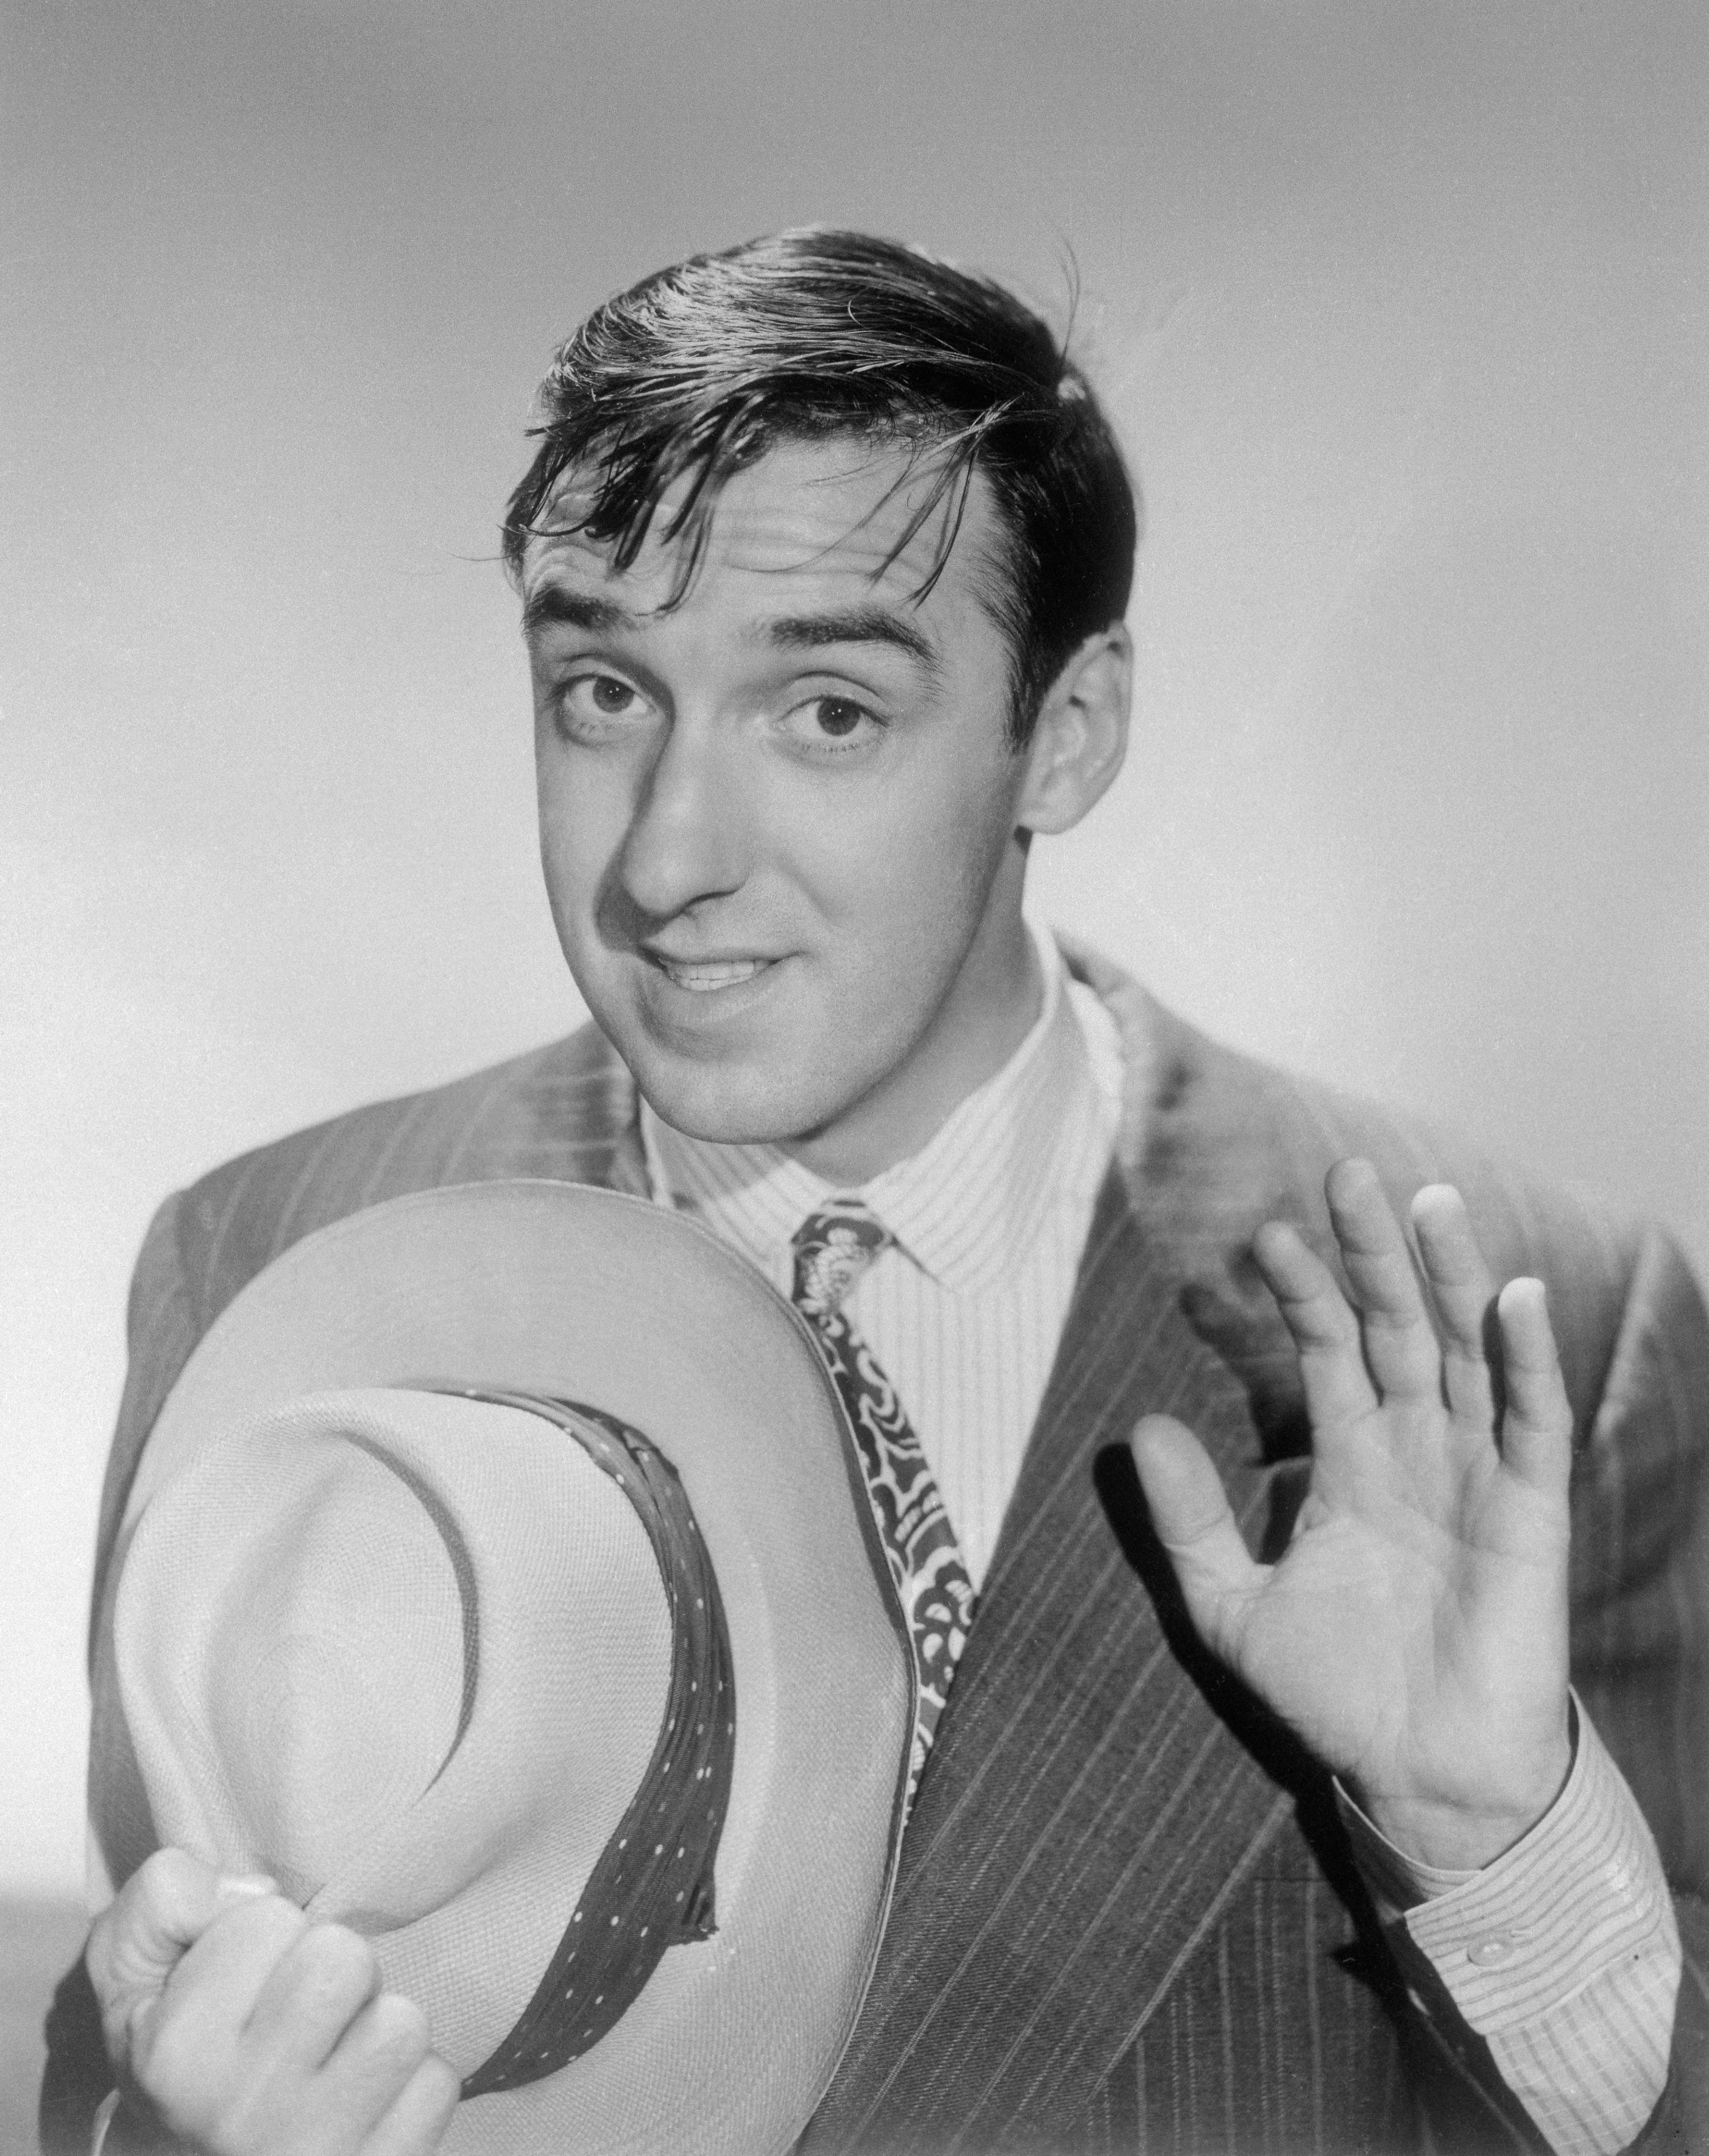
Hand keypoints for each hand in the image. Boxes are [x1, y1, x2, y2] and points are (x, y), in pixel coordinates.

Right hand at [86, 1848, 460, 2155]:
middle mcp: (244, 2109)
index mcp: (178, 2055)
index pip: (269, 1918)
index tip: (244, 1981)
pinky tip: (364, 2102)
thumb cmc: (177, 2060)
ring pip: (401, 2023)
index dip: (264, 1933)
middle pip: (346, 1959)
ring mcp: (314, 2151)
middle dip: (332, 1967)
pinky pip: (436, 2086)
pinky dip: (411, 2086)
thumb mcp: (131, 1972)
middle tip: (302, 2011)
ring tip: (334, 2056)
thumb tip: (255, 1889)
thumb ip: (166, 1896)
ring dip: (376, 2027)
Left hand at [1131, 1158, 1573, 1869]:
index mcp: (1350, 1462)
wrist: (1417, 1780)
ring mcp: (1477, 1475)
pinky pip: (1531, 1423)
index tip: (1262, 1238)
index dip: (1301, 1294)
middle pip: (1396, 1327)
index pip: (1327, 1352)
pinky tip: (1510, 1298)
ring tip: (1430, 1203)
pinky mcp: (1532, 1514)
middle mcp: (1416, 1451)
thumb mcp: (1231, 1607)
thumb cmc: (1334, 1695)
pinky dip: (1525, 1360)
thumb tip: (1139, 1426)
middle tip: (1346, 1172)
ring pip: (1468, 1353)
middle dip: (1373, 1253)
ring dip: (1451, 1278)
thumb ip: (1189, 1521)